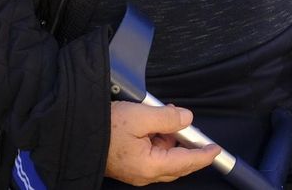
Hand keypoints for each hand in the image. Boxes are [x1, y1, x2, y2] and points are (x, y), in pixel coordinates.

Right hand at [105, 102, 219, 184]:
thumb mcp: (140, 117)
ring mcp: (136, 171)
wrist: (75, 132)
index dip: (203, 155)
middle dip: (187, 146)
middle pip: (176, 164)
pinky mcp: (129, 165)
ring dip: (170, 139)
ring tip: (166, 116)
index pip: (185, 162)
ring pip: (164, 158)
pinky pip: (152, 155)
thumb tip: (186, 118)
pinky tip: (153, 123)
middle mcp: (144, 174)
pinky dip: (158, 140)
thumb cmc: (105, 127)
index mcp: (150, 166)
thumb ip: (167, 118)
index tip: (216, 148)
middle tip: (191, 128)